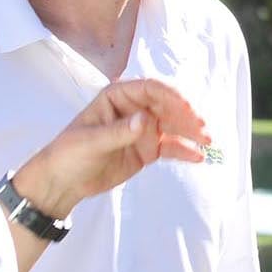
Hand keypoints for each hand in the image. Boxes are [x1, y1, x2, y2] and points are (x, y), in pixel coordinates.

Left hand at [12, 78, 210, 214]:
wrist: (63, 182)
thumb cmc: (69, 154)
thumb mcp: (90, 141)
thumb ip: (119, 131)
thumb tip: (145, 120)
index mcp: (118, 97)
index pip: (150, 89)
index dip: (171, 96)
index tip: (187, 109)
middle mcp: (134, 110)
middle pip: (167, 106)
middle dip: (186, 116)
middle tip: (202, 129)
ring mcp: (143, 130)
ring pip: (173, 126)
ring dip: (191, 132)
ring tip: (207, 141)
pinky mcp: (147, 150)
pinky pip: (171, 147)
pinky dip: (185, 151)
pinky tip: (198, 156)